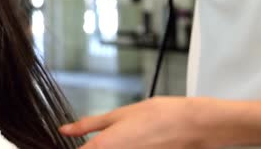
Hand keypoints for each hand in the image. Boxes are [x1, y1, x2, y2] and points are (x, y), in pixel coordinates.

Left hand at [60, 97, 214, 148]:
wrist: (195, 126)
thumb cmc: (160, 116)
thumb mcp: (119, 114)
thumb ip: (89, 125)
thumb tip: (65, 130)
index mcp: (103, 146)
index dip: (76, 147)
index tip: (72, 143)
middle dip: (95, 148)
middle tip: (110, 138)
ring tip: (132, 137)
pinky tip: (137, 143)